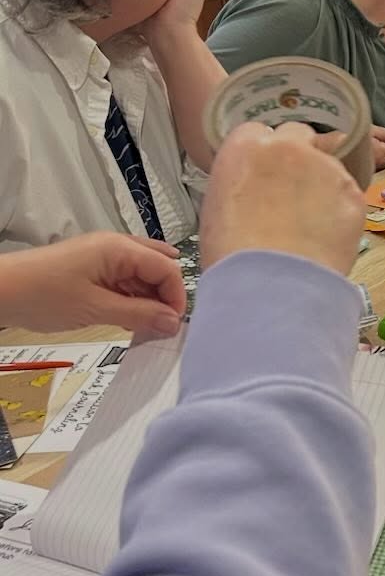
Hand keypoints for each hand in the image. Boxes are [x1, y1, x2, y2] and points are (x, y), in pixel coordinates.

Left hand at [0, 234, 185, 336]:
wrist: (1, 291)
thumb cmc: (39, 293)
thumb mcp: (96, 309)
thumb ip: (139, 315)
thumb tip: (171, 321)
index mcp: (119, 248)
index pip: (167, 268)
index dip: (176, 296)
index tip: (173, 324)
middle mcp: (115, 247)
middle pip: (158, 269)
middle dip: (164, 297)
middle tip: (163, 327)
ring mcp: (103, 257)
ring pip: (141, 278)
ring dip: (148, 301)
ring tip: (145, 327)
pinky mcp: (93, 269)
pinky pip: (124, 282)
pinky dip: (132, 301)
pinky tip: (130, 320)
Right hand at [201, 121, 365, 276]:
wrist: (270, 286)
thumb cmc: (232, 256)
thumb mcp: (218, 207)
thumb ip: (243, 181)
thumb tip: (258, 186)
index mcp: (247, 146)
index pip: (258, 132)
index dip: (264, 155)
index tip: (266, 173)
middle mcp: (289, 147)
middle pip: (299, 135)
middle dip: (298, 156)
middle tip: (292, 192)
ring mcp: (326, 167)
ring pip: (328, 165)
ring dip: (322, 184)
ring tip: (310, 225)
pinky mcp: (353, 194)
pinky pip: (348, 194)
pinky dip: (341, 210)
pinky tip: (326, 237)